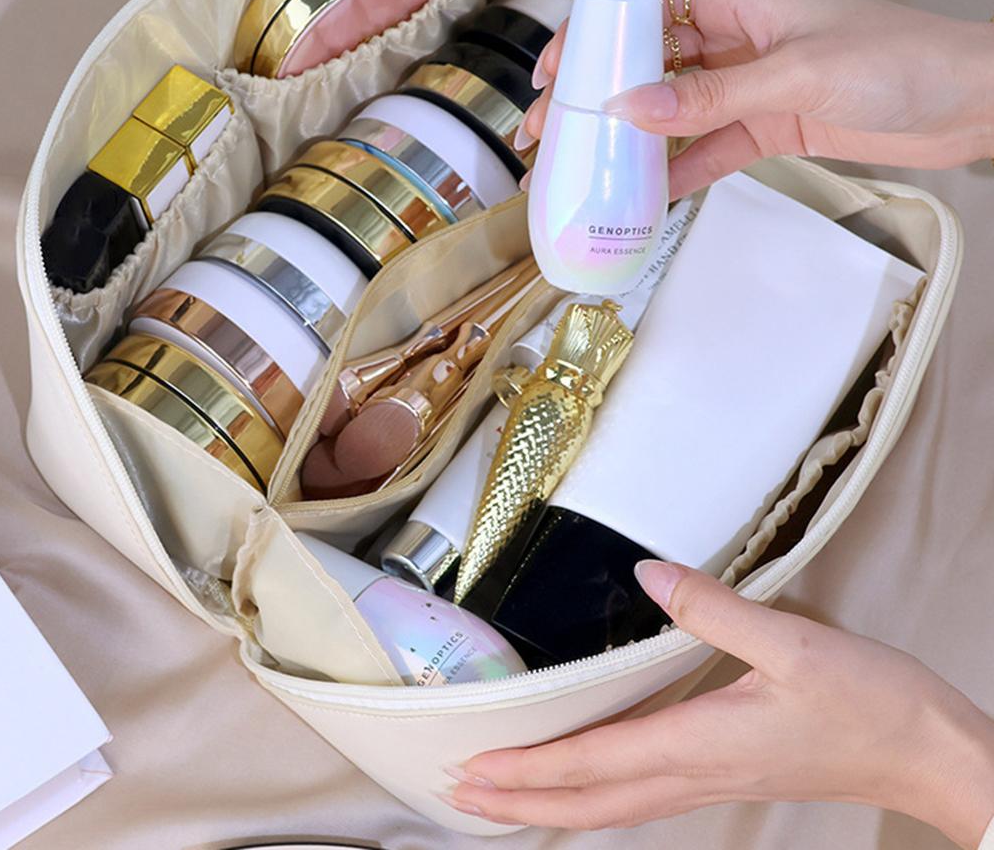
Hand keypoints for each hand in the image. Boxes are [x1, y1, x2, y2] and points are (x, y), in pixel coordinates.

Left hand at [445, 561, 993, 846]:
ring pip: (612, 806)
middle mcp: (696, 772)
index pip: (594, 761)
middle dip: (521, 802)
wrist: (925, 752)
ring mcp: (711, 781)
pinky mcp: (726, 775)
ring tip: (502, 798)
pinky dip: (594, 798)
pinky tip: (585, 786)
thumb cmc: (867, 700)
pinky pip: (641, 797)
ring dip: (551, 804)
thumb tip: (648, 577)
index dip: (529, 769)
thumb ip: (714, 608)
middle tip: (459, 795)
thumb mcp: (792, 641)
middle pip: (590, 800)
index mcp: (701, 741)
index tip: (473, 770)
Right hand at [518, 0, 993, 196]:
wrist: (967, 103)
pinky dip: (679, 173)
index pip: (647, 5)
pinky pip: (708, 149)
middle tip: (553, 134)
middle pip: (648, 64)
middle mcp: (736, 38)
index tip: (554, 71)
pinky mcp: (766, 126)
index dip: (593, 35)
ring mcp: (749, 86)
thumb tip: (633, 109)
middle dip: (598, 97)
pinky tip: (647, 198)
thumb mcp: (795, 74)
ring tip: (585, 173)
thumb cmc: (899, 60)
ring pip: (673, 112)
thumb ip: (711, 96)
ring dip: (631, 143)